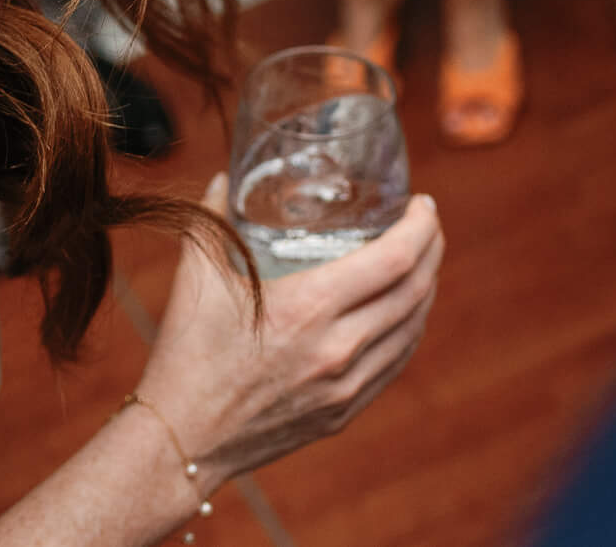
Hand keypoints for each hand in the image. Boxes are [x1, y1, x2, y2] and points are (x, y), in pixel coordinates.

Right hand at [134, 178, 442, 485]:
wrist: (183, 438)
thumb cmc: (186, 354)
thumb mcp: (195, 276)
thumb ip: (211, 217)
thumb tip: (225, 177)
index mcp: (308, 308)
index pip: (395, 259)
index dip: (420, 226)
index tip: (422, 202)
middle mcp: (339, 348)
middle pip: (415, 291)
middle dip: (432, 249)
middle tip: (427, 222)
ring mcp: (347, 386)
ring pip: (413, 330)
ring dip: (426, 289)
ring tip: (421, 261)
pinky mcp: (344, 413)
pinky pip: (395, 364)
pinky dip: (409, 329)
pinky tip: (403, 313)